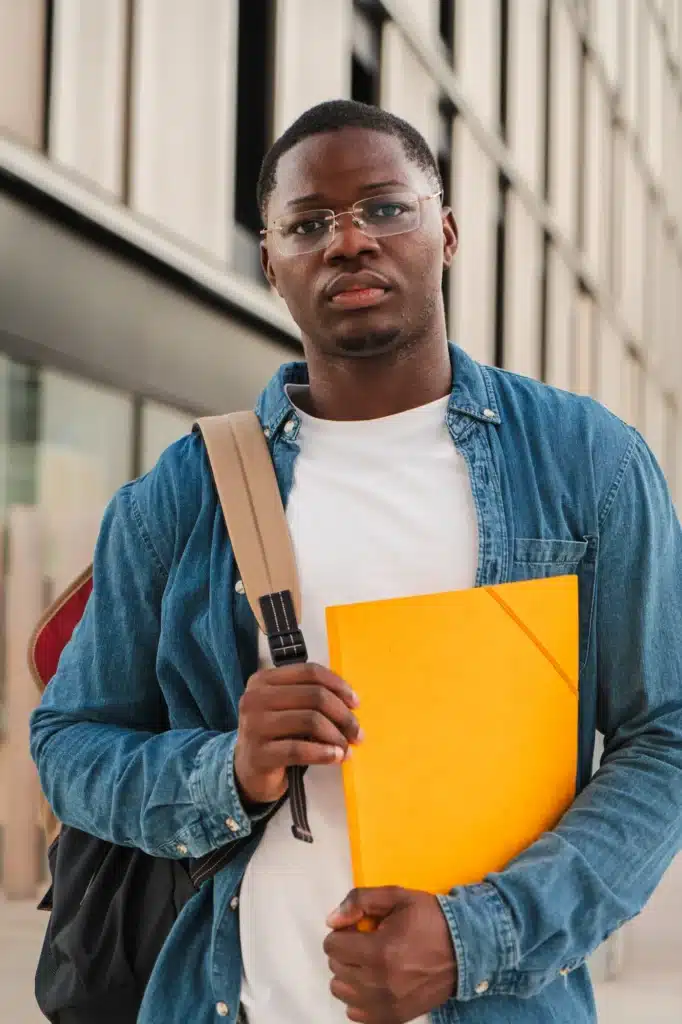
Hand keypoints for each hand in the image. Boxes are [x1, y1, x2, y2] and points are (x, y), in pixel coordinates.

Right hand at [234, 662, 362, 804]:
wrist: (248, 771)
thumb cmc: (275, 735)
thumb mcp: (288, 708)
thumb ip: (311, 697)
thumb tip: (351, 702)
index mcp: (263, 680)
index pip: (310, 672)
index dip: (338, 685)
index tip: (355, 703)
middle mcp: (255, 698)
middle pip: (314, 695)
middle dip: (343, 715)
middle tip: (357, 732)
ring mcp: (253, 726)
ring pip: (310, 721)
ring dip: (336, 736)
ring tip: (347, 748)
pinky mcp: (258, 754)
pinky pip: (299, 750)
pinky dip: (323, 753)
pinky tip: (336, 757)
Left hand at [324, 887, 456, 1022]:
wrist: (465, 949)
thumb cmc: (429, 919)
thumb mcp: (397, 896)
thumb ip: (360, 901)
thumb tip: (331, 920)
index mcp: (380, 950)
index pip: (333, 946)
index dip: (341, 933)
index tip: (356, 929)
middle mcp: (380, 982)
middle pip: (336, 969)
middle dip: (344, 951)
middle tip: (363, 942)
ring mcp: (387, 1003)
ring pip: (342, 992)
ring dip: (348, 974)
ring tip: (367, 962)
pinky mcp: (395, 1016)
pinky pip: (356, 1013)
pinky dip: (358, 997)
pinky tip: (373, 982)